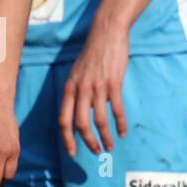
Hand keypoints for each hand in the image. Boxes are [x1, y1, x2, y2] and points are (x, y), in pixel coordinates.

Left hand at [59, 21, 129, 156]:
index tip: (72, 152)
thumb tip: (77, 109)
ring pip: (99, 120)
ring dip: (105, 137)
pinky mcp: (113, 84)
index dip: (67, 138)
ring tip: (111, 146)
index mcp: (69, 87)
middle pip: (79, 123)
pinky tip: (123, 132)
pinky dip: (120, 124)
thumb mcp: (76, 72)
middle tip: (96, 151)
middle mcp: (80, 89)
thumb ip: (76, 90)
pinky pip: (116, 110)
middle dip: (87, 142)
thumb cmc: (92, 54)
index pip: (63, 119)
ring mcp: (96, 87)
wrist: (106, 34)